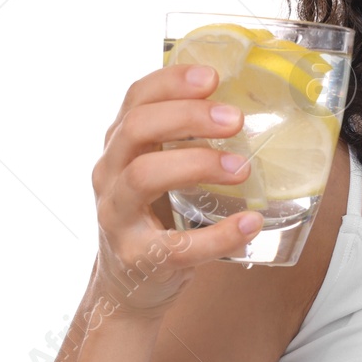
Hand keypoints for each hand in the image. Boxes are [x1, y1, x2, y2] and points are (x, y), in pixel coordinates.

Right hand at [89, 63, 262, 316]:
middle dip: (188, 117)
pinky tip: (249, 224)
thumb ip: (186, 140)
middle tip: (236, 120)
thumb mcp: (160, 170)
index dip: (171, 82)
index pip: (135, 99)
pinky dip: (219, 234)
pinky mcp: (139, 257)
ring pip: (144, 176)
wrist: (128, 284)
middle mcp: (110, 174)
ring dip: (198, 165)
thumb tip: (251, 106)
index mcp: (120, 146)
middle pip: (137, 129)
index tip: (213, 76)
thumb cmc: (154, 217)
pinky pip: (177, 244)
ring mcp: (118, 216)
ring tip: (242, 169)